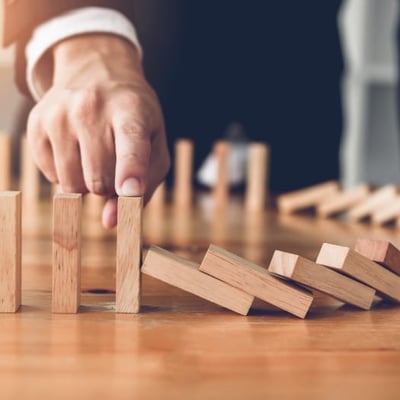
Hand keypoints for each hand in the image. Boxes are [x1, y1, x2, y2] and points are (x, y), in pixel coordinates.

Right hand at [27, 34, 169, 227]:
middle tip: (114, 166)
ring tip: (96, 157)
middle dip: (109, 187)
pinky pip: (51, 176)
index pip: (130, 144)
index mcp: (131, 110)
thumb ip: (144, 186)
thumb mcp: (154, 144)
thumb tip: (110, 221)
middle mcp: (92, 107)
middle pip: (99, 178)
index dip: (130, 171)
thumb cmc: (134, 117)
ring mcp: (59, 113)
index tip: (130, 191)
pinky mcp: (37, 123)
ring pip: (72, 183)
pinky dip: (67, 174)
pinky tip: (76, 151)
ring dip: (87, 184)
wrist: (96, 71)